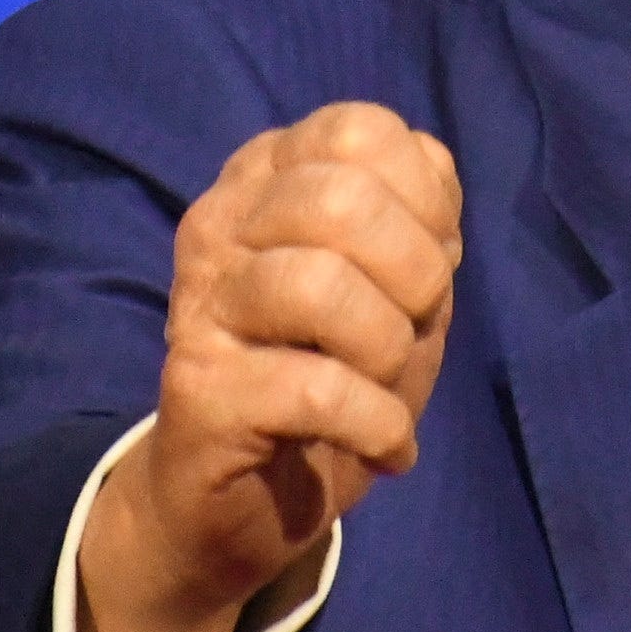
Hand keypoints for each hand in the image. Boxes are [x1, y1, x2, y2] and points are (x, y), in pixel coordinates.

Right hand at [76, 103, 461, 631]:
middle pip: (341, 199)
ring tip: (383, 388)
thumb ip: (421, 214)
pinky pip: (317, 388)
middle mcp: (219, 221)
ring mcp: (200, 302)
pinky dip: (378, 424)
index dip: (424, 201)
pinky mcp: (198, 388)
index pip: (361, 131)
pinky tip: (385, 446)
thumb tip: (432, 169)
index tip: (428, 265)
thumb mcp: (400, 285)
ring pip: (319, 286)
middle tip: (411, 330)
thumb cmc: (338, 372)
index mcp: (267, 176)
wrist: (250, 500)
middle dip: (415, 274)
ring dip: (387, 350)